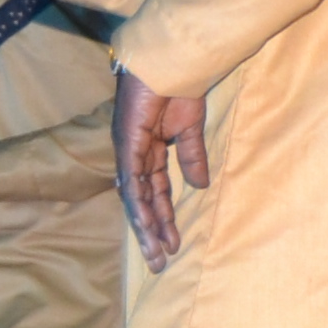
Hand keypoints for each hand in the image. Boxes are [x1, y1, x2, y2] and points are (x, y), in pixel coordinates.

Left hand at [113, 69, 213, 268]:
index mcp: (150, 151)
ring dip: (145, 227)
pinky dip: (138, 204)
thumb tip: (201, 185)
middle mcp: (135, 155)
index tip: (174, 244)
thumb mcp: (191, 130)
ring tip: (155, 254)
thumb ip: (192, 158)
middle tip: (159, 262)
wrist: (173, 64)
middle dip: (152, 232)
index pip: (155, 192)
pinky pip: (132, 180)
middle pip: (143, 202)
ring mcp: (127, 150)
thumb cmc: (180, 89)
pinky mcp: (126, 144)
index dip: (164, 218)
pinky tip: (146, 225)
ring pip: (135, 198)